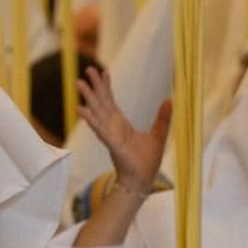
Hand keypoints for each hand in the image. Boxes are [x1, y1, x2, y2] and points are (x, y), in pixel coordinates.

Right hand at [77, 67, 170, 194]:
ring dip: (87, 97)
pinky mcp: (112, 144)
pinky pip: (99, 129)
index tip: (103, 71)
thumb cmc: (146, 160)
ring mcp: (110, 134)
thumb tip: (169, 101)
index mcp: (121, 123)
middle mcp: (112, 126)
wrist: (143, 179)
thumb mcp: (158, 134)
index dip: (106, 86)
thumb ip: (162, 118)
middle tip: (86, 69)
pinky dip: (89, 119)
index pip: (111, 100)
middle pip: (101, 101)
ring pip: (96, 111)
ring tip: (79, 83)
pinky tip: (80, 109)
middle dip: (94, 85)